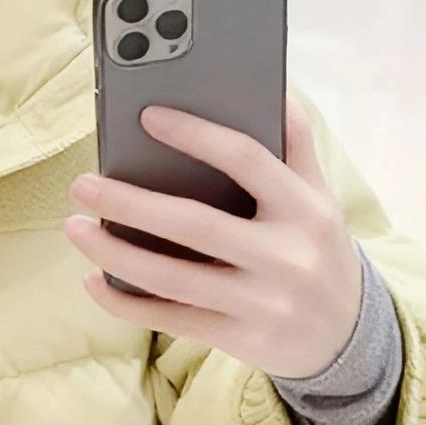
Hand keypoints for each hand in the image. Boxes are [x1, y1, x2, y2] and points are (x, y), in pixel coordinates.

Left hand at [64, 93, 364, 379]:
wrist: (350, 339)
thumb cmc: (317, 248)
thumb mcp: (319, 194)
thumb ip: (295, 141)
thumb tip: (272, 83)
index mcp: (304, 209)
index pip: (246, 160)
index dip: (195, 134)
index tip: (147, 115)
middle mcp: (285, 257)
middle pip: (194, 225)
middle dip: (130, 202)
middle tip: (83, 183)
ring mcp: (261, 304)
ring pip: (173, 278)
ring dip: (114, 252)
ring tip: (75, 227)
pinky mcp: (240, 340)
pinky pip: (171, 320)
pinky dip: (125, 302)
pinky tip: (93, 280)